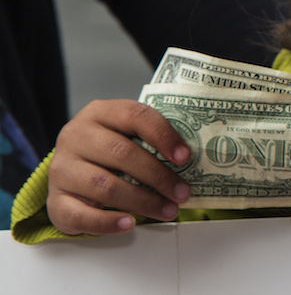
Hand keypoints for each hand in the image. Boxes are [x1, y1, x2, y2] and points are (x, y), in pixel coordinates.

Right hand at [47, 99, 191, 234]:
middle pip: (121, 154)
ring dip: (142, 201)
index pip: (135, 116)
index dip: (163, 136)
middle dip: (158, 176)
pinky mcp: (55, 200)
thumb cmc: (111, 148)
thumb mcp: (129, 133)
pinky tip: (129, 223)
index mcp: (100, 112)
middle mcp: (75, 136)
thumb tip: (189, 160)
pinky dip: (107, 222)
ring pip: (105, 186)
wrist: (72, 167)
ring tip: (168, 210)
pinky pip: (81, 215)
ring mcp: (62, 169)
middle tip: (183, 193)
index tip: (185, 156)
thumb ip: (152, 140)